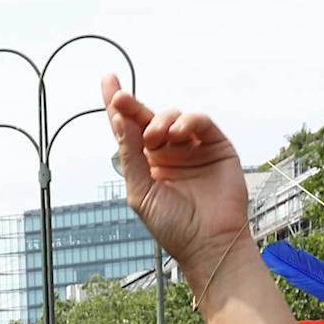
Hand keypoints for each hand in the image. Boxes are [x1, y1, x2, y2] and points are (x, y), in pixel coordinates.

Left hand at [103, 77, 249, 275]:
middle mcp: (168, 152)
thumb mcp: (141, 193)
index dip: (118, 106)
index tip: (108, 80)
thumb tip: (118, 119)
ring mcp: (192, 147)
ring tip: (156, 138)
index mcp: (147, 164)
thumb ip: (130, 156)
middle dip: (134, 107)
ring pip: (172, 116)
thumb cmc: (173, 226)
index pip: (129, 130)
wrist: (208, 243)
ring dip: (160, 121)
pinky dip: (186, 121)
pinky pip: (199, 121)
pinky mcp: (215, 145)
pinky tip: (176, 133)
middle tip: (122, 101)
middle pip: (148, 118)